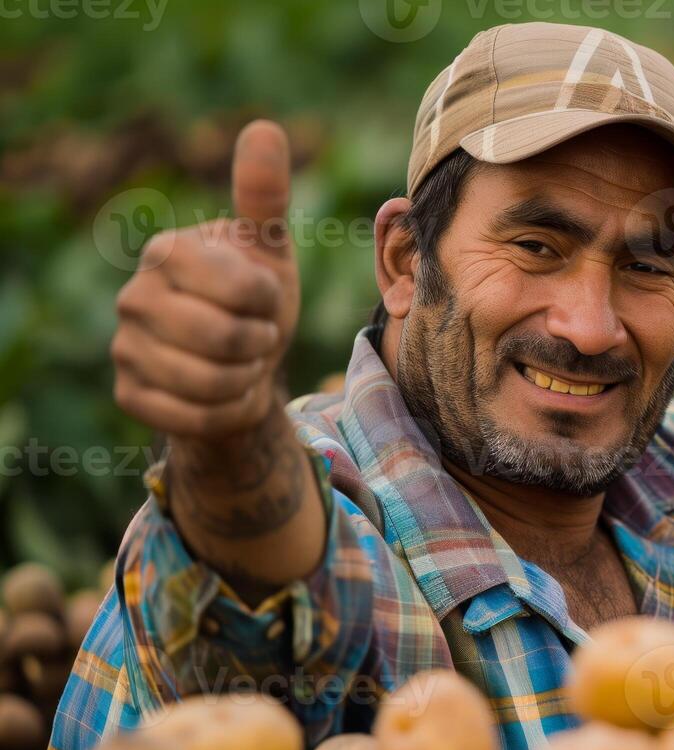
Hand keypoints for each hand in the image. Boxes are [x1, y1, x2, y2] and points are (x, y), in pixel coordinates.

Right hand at [112, 120, 299, 440]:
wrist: (241, 363)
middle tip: (258, 335)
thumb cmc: (255, 297)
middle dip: (261, 345)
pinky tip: (227, 392)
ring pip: (212, 384)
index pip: (243, 290)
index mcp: (168, 252)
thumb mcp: (268, 249)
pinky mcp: (131, 395)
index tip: (265, 298)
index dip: (270, 302)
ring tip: (243, 362)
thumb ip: (264, 196)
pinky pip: (197, 418)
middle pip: (225, 341)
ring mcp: (125, 347)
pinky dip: (229, 412)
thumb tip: (263, 128)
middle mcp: (134, 297)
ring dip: (247, 379)